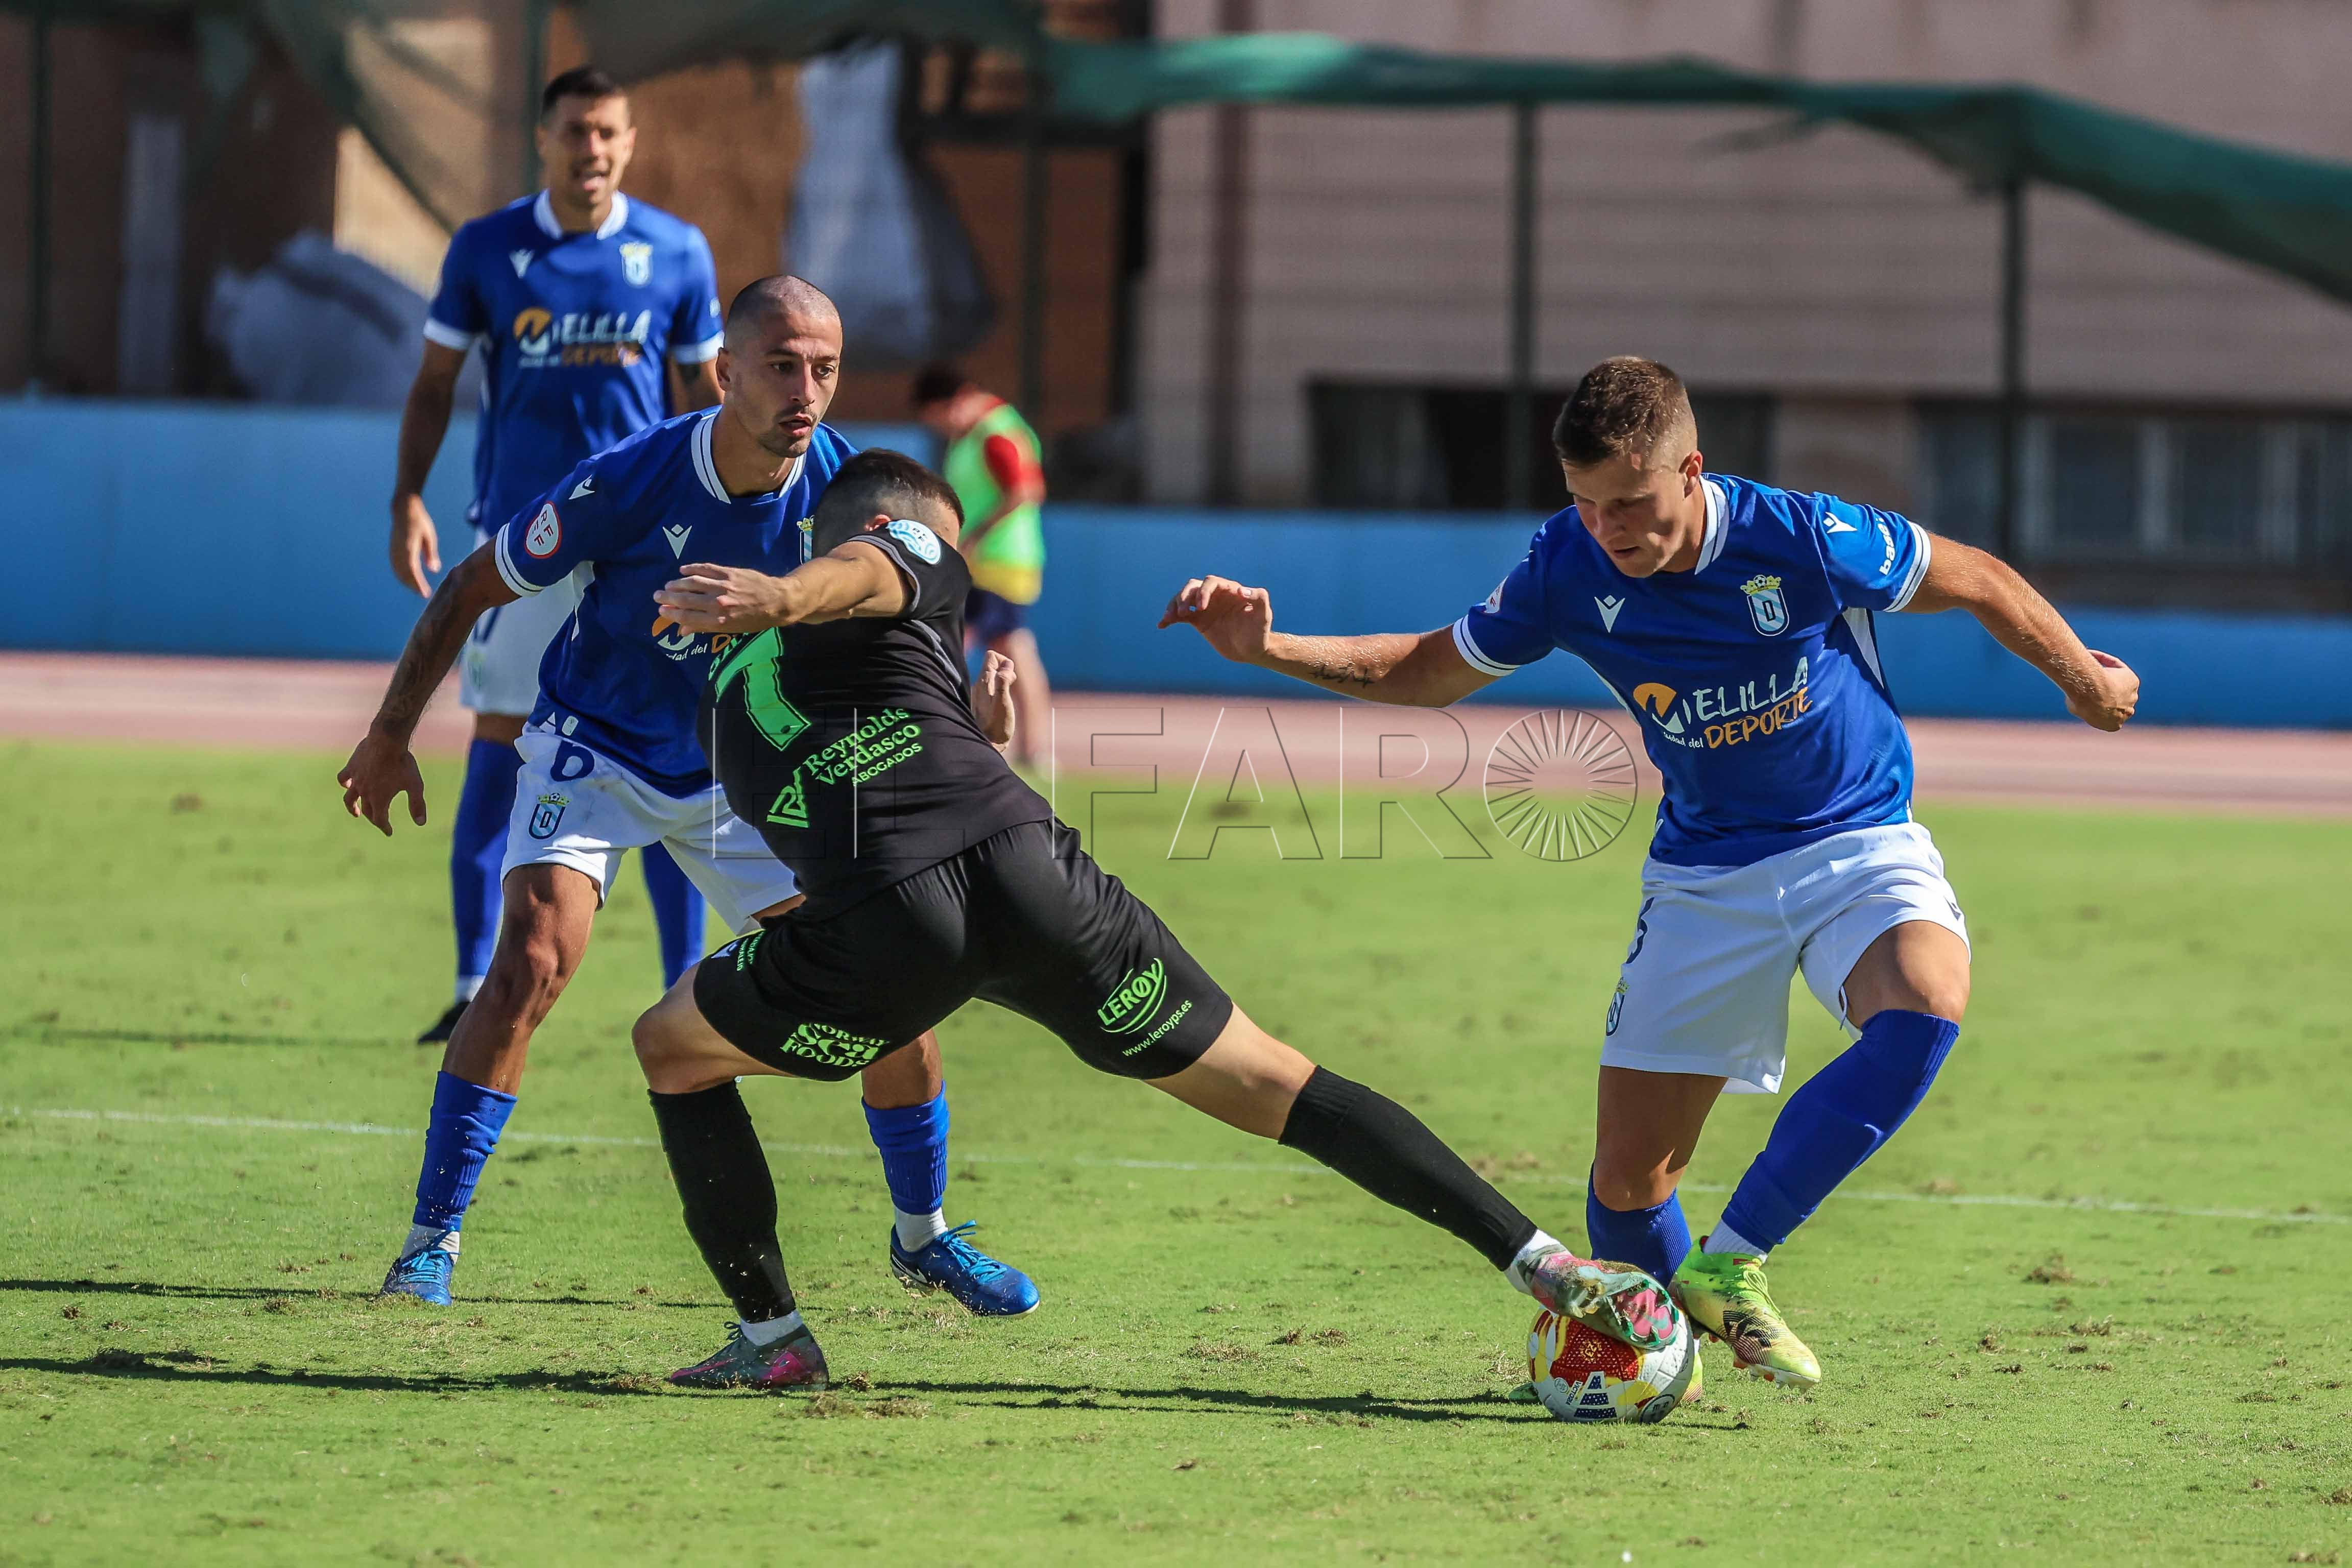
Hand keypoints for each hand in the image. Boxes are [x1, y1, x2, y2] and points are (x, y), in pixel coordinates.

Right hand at [338, 728, 427, 835]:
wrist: (387, 740)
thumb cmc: (403, 763)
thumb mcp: (415, 785)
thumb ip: (417, 805)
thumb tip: (421, 823)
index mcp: (380, 799)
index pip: (380, 820)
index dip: (385, 827)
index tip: (389, 832)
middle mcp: (365, 792)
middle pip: (367, 810)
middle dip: (374, 819)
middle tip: (379, 822)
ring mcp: (356, 780)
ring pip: (349, 798)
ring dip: (352, 807)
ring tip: (356, 812)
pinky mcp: (352, 767)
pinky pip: (343, 778)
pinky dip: (345, 783)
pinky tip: (348, 785)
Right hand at [391, 493, 441, 596]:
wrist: (403, 509)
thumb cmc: (420, 522)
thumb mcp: (430, 537)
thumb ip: (431, 554)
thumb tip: (434, 570)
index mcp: (409, 548)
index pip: (413, 571)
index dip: (418, 584)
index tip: (425, 593)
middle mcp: (398, 551)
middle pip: (404, 574)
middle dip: (413, 585)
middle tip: (424, 594)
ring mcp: (393, 550)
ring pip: (398, 571)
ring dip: (407, 581)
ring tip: (417, 589)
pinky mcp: (392, 549)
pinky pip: (395, 566)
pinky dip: (401, 575)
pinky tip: (408, 579)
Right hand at [653, 563, 792, 633]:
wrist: (778, 601)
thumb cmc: (755, 619)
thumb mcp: (732, 629)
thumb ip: (706, 627)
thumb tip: (683, 629)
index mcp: (719, 621)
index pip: (687, 617)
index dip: (671, 614)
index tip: (661, 610)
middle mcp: (719, 603)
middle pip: (686, 600)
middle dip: (668, 598)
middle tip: (657, 596)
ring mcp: (723, 586)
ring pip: (693, 583)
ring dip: (677, 583)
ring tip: (668, 585)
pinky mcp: (729, 572)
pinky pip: (706, 569)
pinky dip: (693, 568)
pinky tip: (683, 570)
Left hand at [976, 649, 1017, 747]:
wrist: (988, 744)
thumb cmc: (997, 726)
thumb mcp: (1003, 702)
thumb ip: (1004, 681)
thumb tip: (1007, 663)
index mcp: (984, 682)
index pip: (991, 656)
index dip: (1004, 660)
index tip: (1011, 676)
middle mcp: (980, 685)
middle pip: (993, 665)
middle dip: (1006, 670)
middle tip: (1012, 686)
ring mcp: (980, 693)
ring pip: (994, 676)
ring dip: (1005, 680)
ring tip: (1009, 696)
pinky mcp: (983, 702)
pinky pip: (993, 687)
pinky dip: (1001, 689)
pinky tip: (1005, 703)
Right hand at [1158, 575, 1271, 664]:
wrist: (1252, 650)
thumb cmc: (1260, 631)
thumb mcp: (1264, 615)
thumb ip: (1258, 598)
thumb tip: (1240, 589)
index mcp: (1229, 590)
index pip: (1211, 583)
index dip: (1203, 591)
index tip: (1200, 608)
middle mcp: (1215, 596)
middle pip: (1193, 586)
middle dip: (1185, 597)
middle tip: (1183, 613)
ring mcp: (1205, 608)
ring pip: (1184, 598)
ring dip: (1174, 604)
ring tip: (1169, 617)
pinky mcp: (1199, 620)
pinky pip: (1181, 615)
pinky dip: (1170, 618)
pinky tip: (1162, 624)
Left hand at [2066, 650, 2138, 730]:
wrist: (2095, 692)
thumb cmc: (2082, 702)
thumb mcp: (2074, 706)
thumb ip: (2077, 703)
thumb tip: (2074, 694)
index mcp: (2113, 725)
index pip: (2107, 717)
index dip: (2097, 706)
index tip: (2087, 696)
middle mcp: (2127, 713)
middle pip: (2116, 701)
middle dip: (2105, 691)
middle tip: (2089, 680)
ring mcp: (2132, 697)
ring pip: (2119, 685)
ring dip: (2107, 675)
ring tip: (2088, 666)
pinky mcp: (2133, 682)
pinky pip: (2118, 668)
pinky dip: (2105, 661)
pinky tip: (2090, 655)